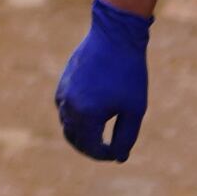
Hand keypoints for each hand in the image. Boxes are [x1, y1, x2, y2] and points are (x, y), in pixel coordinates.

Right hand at [54, 0, 152, 162]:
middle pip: (75, 140)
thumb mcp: (134, 109)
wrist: (114, 37)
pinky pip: (65, 111)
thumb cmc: (128, 73)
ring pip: (68, 126)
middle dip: (90, 148)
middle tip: (107, 150)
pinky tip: (91, 116)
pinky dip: (76, 119)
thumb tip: (118, 158)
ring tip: (100, 136)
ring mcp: (62, 95)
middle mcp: (69, 107)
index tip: (118, 153)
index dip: (105, 155)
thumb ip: (126, 137)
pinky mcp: (62, 85)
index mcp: (87, 115)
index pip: (91, 147)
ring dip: (81, 135)